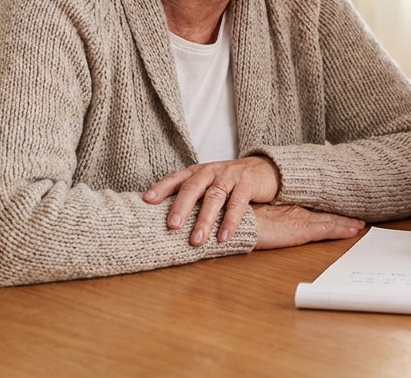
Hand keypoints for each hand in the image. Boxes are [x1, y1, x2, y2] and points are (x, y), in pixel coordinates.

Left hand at [143, 156, 280, 245]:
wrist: (264, 169)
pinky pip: (237, 203)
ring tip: (196, 240)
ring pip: (213, 197)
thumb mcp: (208, 185)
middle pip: (192, 187)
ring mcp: (229, 176)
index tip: (147, 201)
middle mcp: (210, 171)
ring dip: (204, 220)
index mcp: (196, 172)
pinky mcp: (247, 183)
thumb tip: (164, 222)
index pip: (175, 179)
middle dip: (181, 207)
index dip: (161, 188)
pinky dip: (230, 221)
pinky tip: (223, 237)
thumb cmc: (229, 183)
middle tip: (172, 226)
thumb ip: (191, 197)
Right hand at [253, 204, 364, 249]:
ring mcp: (301, 220)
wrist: (236, 222)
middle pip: (325, 214)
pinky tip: (353, 230)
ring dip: (346, 223)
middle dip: (343, 217)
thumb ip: (270, 220)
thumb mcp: (259, 219)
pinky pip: (328, 229)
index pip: (313, 211)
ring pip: (331, 221)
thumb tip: (272, 224)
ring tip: (360, 225)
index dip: (329, 212)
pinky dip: (342, 229)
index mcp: (288, 209)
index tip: (341, 215)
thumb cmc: (243, 221)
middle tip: (359, 219)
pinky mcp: (302, 230)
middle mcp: (298, 212)